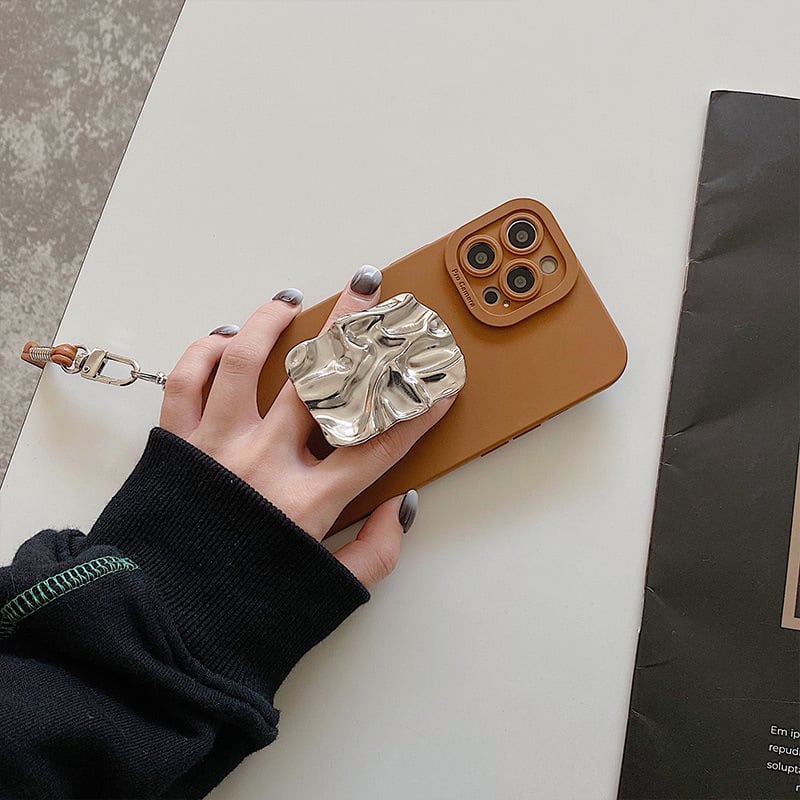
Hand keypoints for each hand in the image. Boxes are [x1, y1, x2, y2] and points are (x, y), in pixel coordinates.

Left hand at [158, 267, 455, 587]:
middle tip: (372, 292)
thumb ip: (374, 553)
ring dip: (271, 321)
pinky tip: (227, 339)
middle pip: (321, 382)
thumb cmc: (243, 611)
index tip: (440, 383)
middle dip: (355, 331)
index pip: (380, 443)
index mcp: (309, 503)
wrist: (157, 630)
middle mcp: (265, 463)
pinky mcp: (173, 443)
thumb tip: (403, 505)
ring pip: (247, 362)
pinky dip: (205, 351)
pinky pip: (186, 380)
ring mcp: (216, 447)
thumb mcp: (324, 594)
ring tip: (291, 299)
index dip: (417, 410)